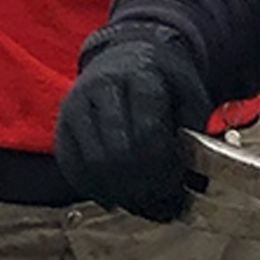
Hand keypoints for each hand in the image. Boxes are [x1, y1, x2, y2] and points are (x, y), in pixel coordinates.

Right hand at [54, 22, 209, 218]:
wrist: (126, 53)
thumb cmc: (162, 78)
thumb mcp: (189, 90)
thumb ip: (194, 127)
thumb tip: (197, 177)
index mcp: (138, 77)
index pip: (147, 132)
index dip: (163, 166)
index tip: (177, 184)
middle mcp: (100, 88)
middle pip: (116, 151)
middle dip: (141, 185)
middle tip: (161, 203)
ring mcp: (75, 106)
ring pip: (91, 162)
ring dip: (117, 192)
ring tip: (140, 205)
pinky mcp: (62, 123)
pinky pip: (70, 164)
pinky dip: (92, 188)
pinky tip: (114, 199)